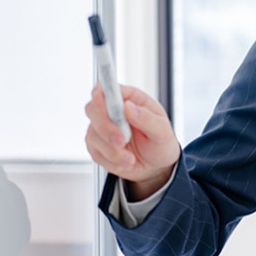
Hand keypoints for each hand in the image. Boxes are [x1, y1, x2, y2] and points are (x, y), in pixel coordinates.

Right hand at [85, 83, 180, 199]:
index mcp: (130, 99)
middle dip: (105, 127)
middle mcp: (112, 111)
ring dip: (112, 151)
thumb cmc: (161, 143)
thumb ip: (147, 118)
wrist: (157, 166)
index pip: (109, 89)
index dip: (101, 92)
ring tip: (131, 158)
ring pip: (92, 134)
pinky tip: (125, 162)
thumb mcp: (163, 131)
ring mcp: (101, 129)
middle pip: (93, 109)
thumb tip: (128, 107)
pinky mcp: (97, 146)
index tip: (99, 96)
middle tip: (121, 141)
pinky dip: (111, 161)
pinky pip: (95, 153)